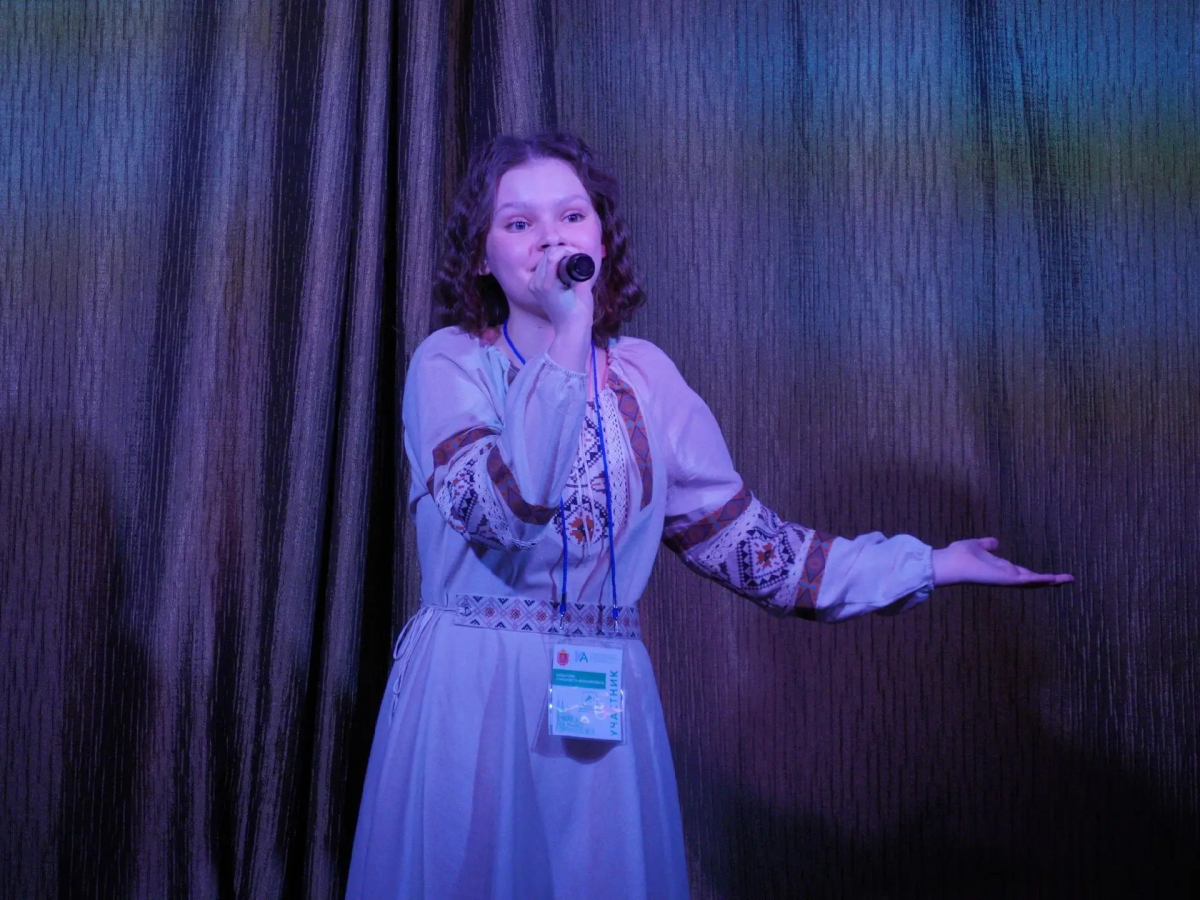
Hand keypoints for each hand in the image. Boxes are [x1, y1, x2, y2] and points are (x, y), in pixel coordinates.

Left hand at [528, 245, 594, 333]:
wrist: (570, 330)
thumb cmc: (579, 313)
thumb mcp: (583, 289)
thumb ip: (579, 271)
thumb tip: (578, 257)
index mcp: (546, 284)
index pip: (551, 255)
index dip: (566, 249)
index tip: (577, 252)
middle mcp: (536, 284)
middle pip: (546, 255)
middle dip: (561, 250)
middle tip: (575, 254)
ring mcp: (533, 286)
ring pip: (543, 260)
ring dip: (556, 256)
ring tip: (570, 259)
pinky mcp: (535, 288)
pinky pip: (542, 268)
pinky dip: (552, 263)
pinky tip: (562, 267)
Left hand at [931, 537, 1073, 587]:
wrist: (950, 562)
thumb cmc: (958, 555)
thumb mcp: (977, 546)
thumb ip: (986, 545)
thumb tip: (995, 542)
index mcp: (1001, 568)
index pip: (1024, 572)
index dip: (1038, 574)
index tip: (1052, 575)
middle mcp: (1006, 575)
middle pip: (1033, 579)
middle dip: (1050, 580)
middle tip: (1068, 579)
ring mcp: (1006, 579)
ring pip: (1033, 581)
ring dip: (1051, 580)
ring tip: (1068, 579)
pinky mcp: (1005, 579)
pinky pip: (1026, 580)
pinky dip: (1040, 580)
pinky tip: (1053, 579)